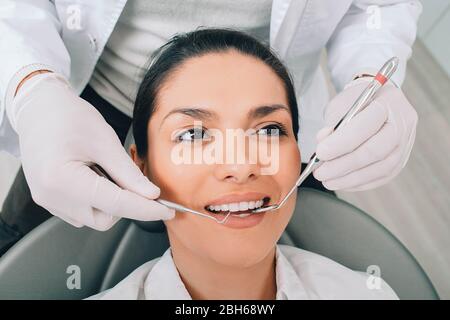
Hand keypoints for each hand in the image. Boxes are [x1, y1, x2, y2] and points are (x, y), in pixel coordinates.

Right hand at [13, 73, 174, 229]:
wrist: (38, 109)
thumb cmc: (68, 117)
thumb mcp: (105, 141)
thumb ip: (128, 173)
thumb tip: (151, 195)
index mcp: (63, 180)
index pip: (116, 205)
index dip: (146, 210)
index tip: (167, 211)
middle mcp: (52, 197)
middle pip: (105, 218)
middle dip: (126, 203)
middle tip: (130, 175)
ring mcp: (48, 201)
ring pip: (95, 217)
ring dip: (110, 201)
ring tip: (103, 169)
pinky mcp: (50, 201)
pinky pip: (82, 212)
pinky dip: (97, 200)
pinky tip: (94, 176)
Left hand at [313, 77, 417, 190]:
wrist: (377, 101)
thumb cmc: (357, 101)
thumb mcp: (341, 104)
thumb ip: (333, 123)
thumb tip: (323, 143)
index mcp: (388, 102)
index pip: (364, 127)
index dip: (340, 143)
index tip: (320, 153)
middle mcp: (402, 124)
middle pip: (374, 151)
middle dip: (343, 165)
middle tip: (320, 173)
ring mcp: (405, 144)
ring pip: (380, 168)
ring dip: (350, 179)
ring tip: (328, 181)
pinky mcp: (402, 160)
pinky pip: (382, 177)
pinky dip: (360, 183)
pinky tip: (342, 183)